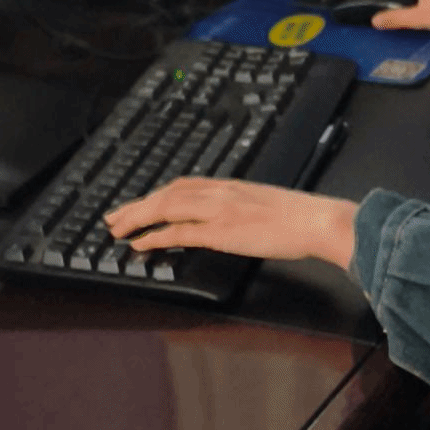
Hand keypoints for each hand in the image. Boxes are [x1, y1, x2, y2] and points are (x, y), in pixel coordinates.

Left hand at [104, 179, 358, 270]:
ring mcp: (219, 210)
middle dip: (136, 206)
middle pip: (166, 194)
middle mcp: (219, 193)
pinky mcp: (222, 231)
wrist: (315, 220)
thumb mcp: (262, 205)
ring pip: (166, 208)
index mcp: (228, 186)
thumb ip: (239, 208)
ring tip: (118, 230)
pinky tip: (140, 244)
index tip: (138, 204)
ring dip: (138, 218)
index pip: (182, 185)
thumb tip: (226, 220)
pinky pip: (180, 232)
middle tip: (113, 218)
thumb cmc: (297, 217)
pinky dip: (156, 236)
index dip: (155, 195)